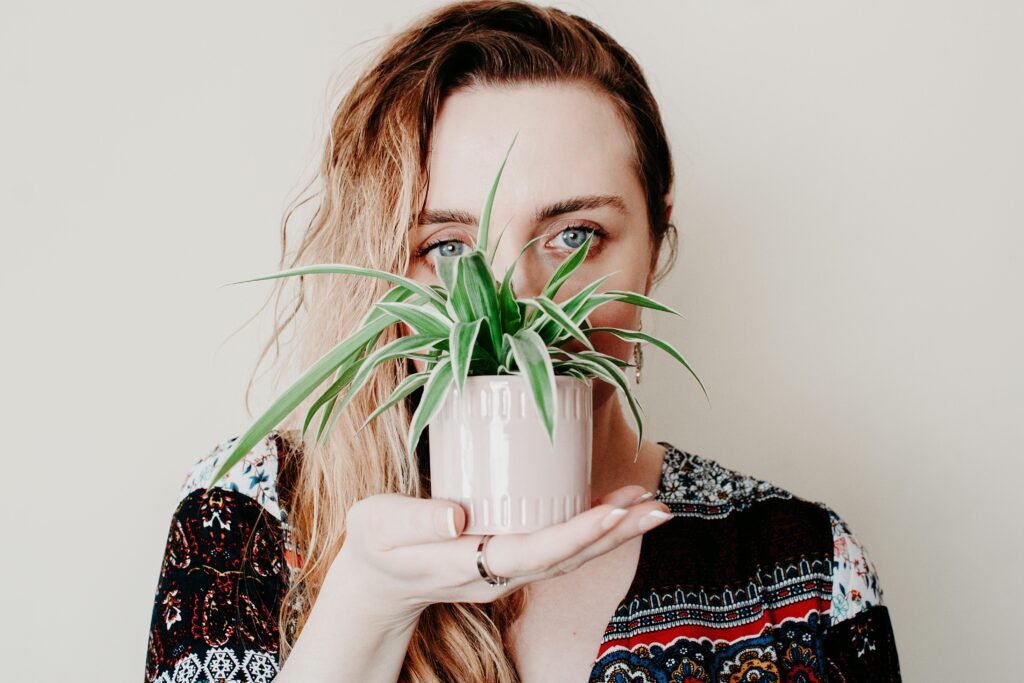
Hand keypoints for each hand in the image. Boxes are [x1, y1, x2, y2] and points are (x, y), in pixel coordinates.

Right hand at [323, 485, 671, 624]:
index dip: (575, 535)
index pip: (533, 553)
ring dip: (613, 532)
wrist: (376, 582)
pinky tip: (614, 509)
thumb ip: (414, 520)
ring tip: (651, 506)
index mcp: (468, 565)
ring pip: (569, 556)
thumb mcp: (378, 526)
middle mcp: (498, 574)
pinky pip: (559, 547)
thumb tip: (457, 517)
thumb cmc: (375, 545)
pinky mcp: (510, 559)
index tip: (613, 514)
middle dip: (614, 535)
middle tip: (658, 509)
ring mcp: (507, 572)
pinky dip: (590, 529)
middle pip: (566, 558)